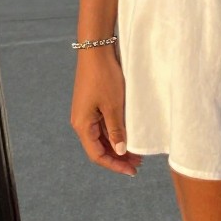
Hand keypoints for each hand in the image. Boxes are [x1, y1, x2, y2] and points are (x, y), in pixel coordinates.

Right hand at [70, 47, 142, 176]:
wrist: (96, 50)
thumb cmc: (104, 77)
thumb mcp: (114, 106)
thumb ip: (117, 130)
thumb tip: (119, 152)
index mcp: (82, 125)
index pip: (97, 155)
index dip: (115, 165)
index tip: (132, 171)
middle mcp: (81, 122)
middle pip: (99, 148)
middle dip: (118, 157)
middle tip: (138, 163)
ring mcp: (86, 113)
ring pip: (102, 138)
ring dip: (117, 146)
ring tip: (137, 152)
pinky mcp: (92, 105)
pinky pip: (102, 126)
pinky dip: (115, 134)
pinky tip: (128, 137)